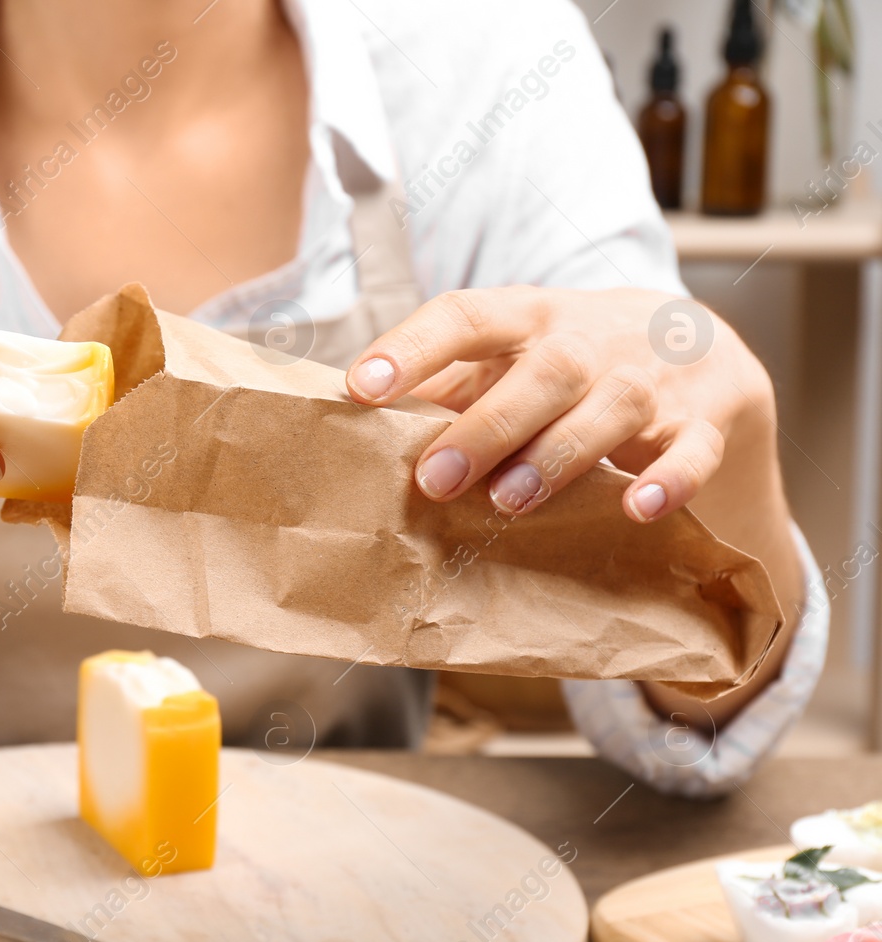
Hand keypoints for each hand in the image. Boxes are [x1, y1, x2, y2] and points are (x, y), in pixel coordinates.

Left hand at [343, 286, 774, 522]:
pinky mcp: (704, 421)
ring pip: (612, 407)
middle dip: (487, 425)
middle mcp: (592, 339)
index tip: (360, 386)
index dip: (412, 347)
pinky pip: (693, 449)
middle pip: (544, 370)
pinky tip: (639, 507)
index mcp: (529, 317)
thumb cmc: (568, 362)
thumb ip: (445, 387)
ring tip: (509, 500)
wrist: (702, 348)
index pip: (466, 315)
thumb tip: (357, 433)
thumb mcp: (508, 356)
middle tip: (433, 478)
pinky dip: (672, 478)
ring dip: (559, 454)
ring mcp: (653, 378)